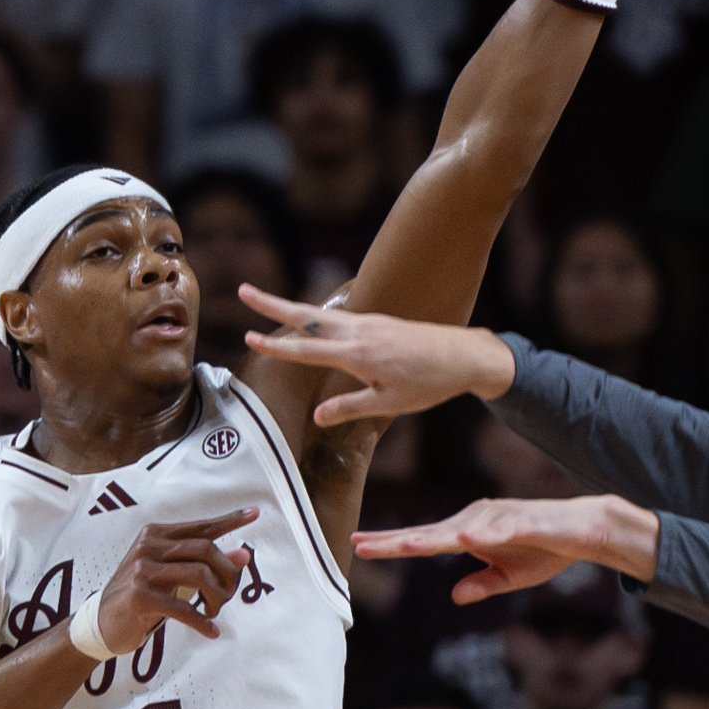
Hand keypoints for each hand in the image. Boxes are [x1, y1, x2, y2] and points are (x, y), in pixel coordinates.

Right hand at [95, 509, 257, 652]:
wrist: (101, 623)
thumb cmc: (142, 596)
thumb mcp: (174, 576)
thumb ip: (206, 563)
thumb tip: (243, 554)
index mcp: (156, 534)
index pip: (201, 526)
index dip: (230, 520)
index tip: (254, 513)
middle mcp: (148, 545)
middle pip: (205, 550)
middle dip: (227, 573)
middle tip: (229, 594)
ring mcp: (142, 569)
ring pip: (199, 575)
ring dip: (216, 597)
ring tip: (215, 611)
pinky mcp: (140, 595)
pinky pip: (184, 607)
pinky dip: (203, 621)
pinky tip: (210, 631)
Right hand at [238, 284, 516, 425]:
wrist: (466, 355)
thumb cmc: (430, 383)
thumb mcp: (390, 404)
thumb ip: (351, 408)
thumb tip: (317, 417)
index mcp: (359, 354)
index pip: (307, 349)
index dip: (276, 346)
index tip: (248, 337)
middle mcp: (360, 331)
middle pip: (306, 316)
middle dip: (272, 303)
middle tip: (242, 290)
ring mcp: (369, 322)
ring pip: (320, 313)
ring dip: (290, 306)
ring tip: (263, 300)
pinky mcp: (378, 321)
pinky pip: (338, 317)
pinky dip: (315, 314)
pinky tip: (309, 318)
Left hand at [352, 495, 660, 603]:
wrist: (585, 530)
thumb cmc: (546, 550)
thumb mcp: (510, 577)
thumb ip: (482, 584)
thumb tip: (454, 597)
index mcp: (470, 532)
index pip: (424, 540)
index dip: (392, 544)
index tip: (360, 546)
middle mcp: (478, 519)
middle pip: (430, 533)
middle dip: (396, 540)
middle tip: (360, 544)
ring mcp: (499, 517)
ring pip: (458, 530)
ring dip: (430, 538)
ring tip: (402, 547)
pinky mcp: (525, 521)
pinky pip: (500, 529)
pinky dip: (483, 534)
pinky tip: (465, 540)